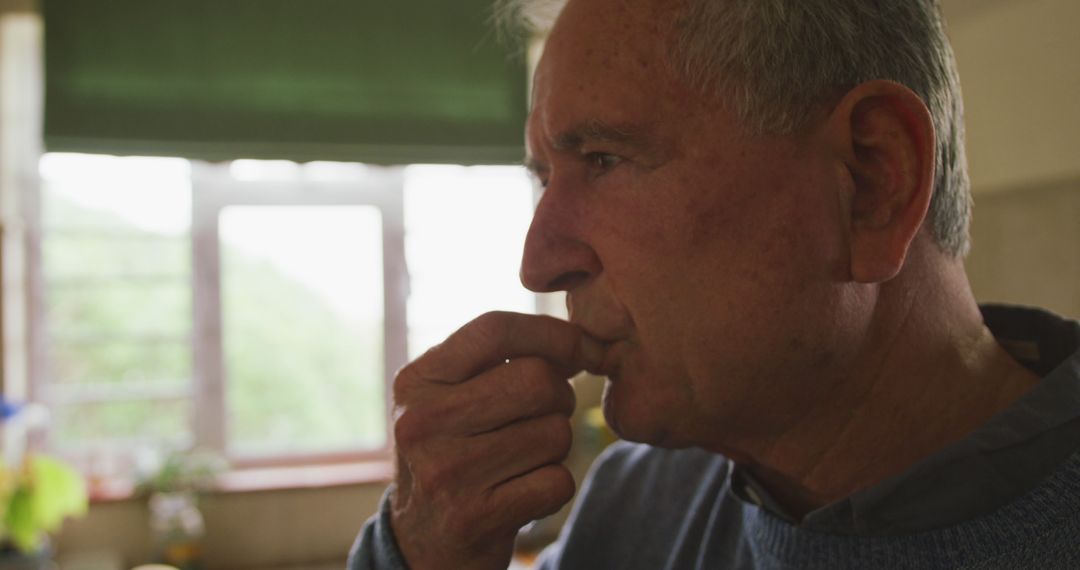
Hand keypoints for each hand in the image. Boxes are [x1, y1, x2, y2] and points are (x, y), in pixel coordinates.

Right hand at [389, 311, 602, 569]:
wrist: (423, 542)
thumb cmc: (453, 453)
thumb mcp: (448, 399)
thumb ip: (496, 362)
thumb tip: (577, 341)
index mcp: (416, 381)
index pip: (495, 330)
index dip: (551, 333)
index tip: (583, 347)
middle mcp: (422, 422)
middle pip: (536, 381)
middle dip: (560, 396)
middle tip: (548, 414)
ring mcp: (446, 472)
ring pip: (554, 432)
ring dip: (557, 445)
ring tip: (526, 456)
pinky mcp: (474, 518)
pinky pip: (557, 481)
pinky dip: (554, 486)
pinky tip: (524, 490)